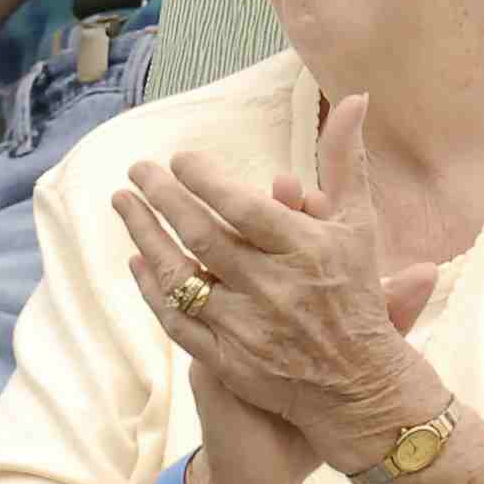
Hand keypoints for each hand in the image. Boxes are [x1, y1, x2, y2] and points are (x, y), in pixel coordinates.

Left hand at [123, 94, 444, 475]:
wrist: (361, 385)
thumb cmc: (358, 293)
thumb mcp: (360, 224)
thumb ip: (346, 160)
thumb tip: (355, 98)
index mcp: (308, 251)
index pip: (244, 208)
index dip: (206, 181)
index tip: (180, 159)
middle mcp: (276, 290)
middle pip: (204, 237)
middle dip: (164, 199)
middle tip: (137, 169)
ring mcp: (248, 329)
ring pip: (183, 278)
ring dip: (146, 237)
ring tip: (123, 203)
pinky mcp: (229, 362)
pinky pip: (178, 322)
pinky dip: (153, 290)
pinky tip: (136, 260)